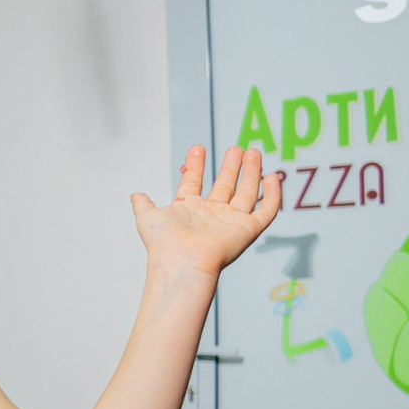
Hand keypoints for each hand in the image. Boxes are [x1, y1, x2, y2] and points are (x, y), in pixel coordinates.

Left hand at [132, 145, 281, 276]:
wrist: (181, 260)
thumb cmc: (164, 242)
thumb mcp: (148, 217)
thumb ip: (143, 205)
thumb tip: (136, 195)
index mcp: (188, 209)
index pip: (194, 182)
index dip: (196, 166)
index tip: (198, 148)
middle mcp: (211, 214)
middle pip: (225, 185)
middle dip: (231, 167)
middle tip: (237, 148)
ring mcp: (230, 221)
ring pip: (247, 193)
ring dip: (251, 173)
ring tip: (254, 153)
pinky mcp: (248, 229)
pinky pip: (266, 211)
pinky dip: (273, 195)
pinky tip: (272, 178)